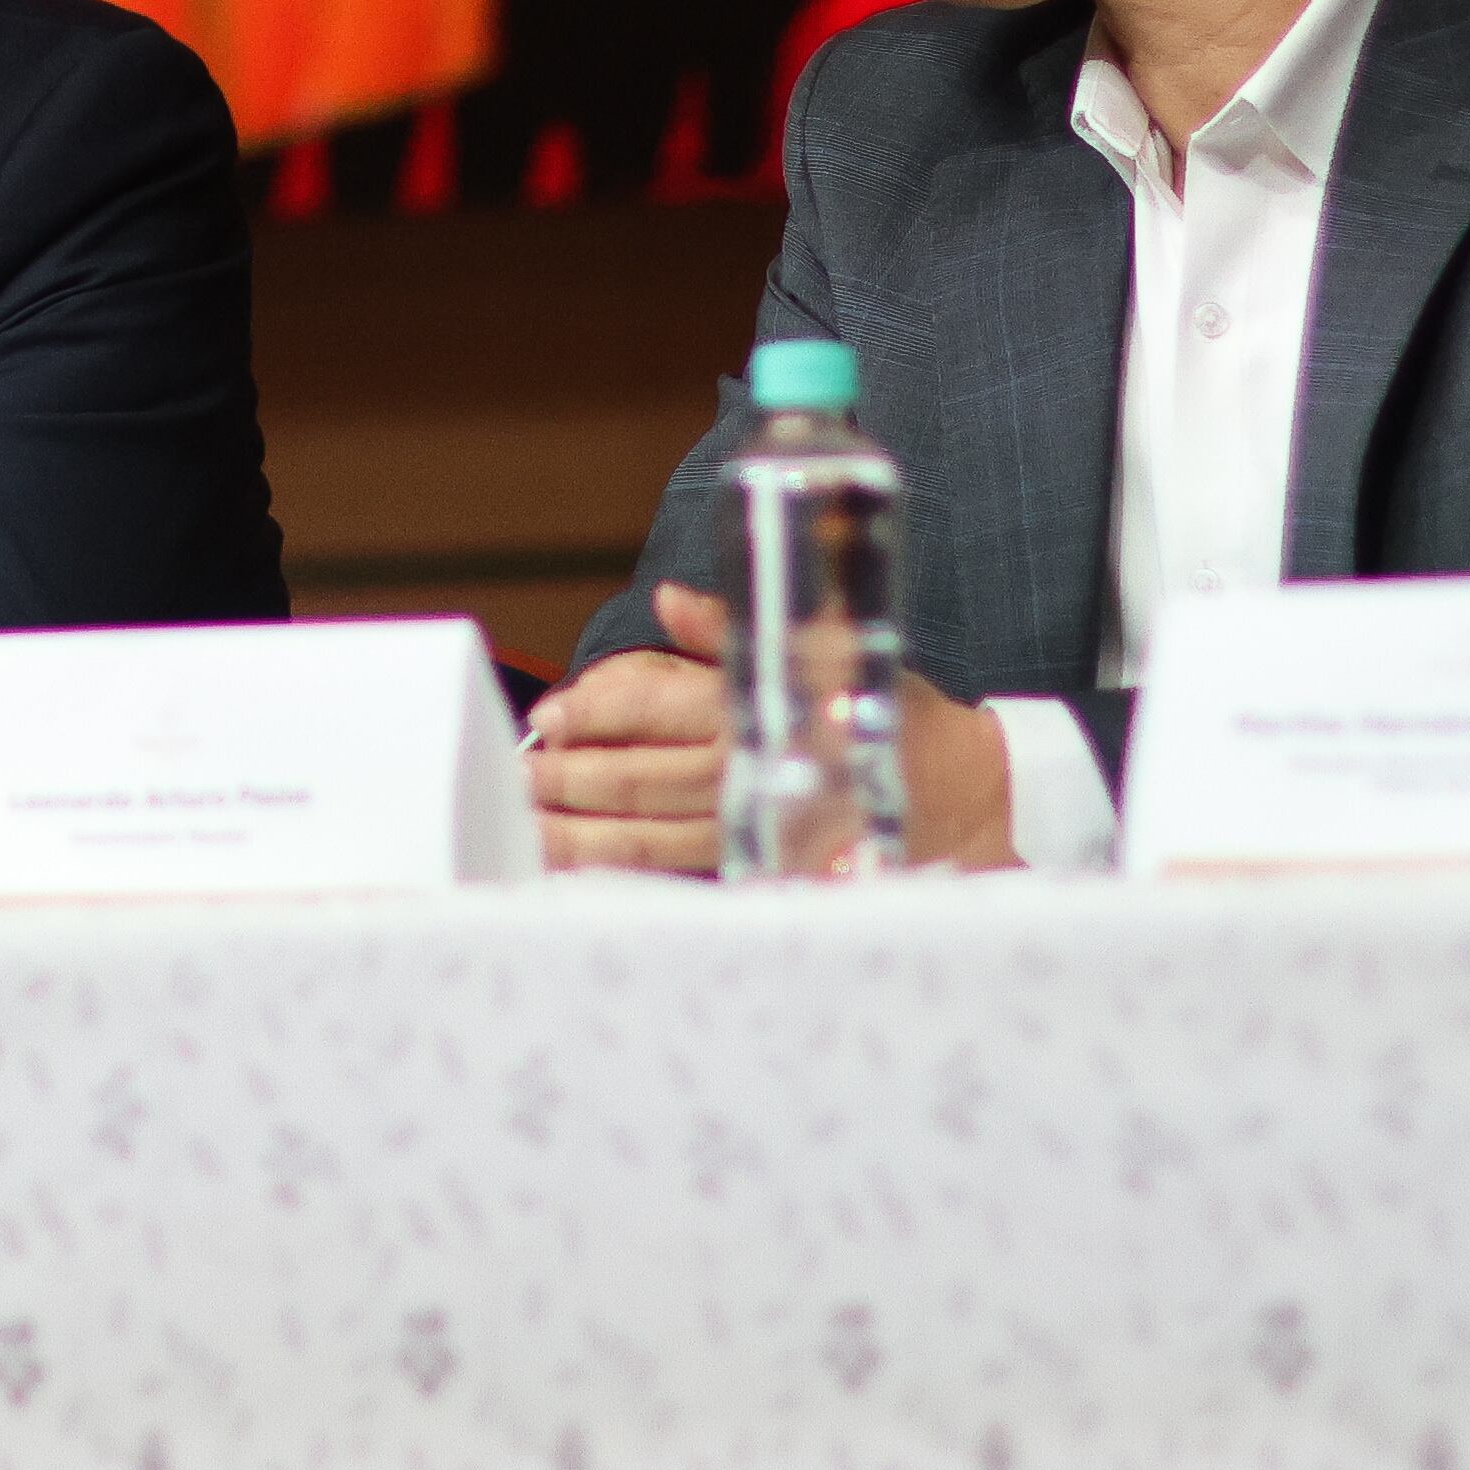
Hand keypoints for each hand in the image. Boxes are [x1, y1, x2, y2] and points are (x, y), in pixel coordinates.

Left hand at [525, 589, 1025, 874]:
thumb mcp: (815, 650)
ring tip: (523, 825)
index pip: (649, 710)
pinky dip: (619, 874)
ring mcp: (742, 831)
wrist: (956, 795)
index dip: (590, 711)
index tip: (547, 713)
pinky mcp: (749, 868)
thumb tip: (667, 595)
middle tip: (513, 773)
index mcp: (750, 713)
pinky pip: (672, 874)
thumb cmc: (878, 711)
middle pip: (630, 781)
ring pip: (640, 838)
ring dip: (575, 834)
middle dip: (564, 779)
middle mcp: (740, 777)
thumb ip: (730, 630)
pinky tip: (576, 873)